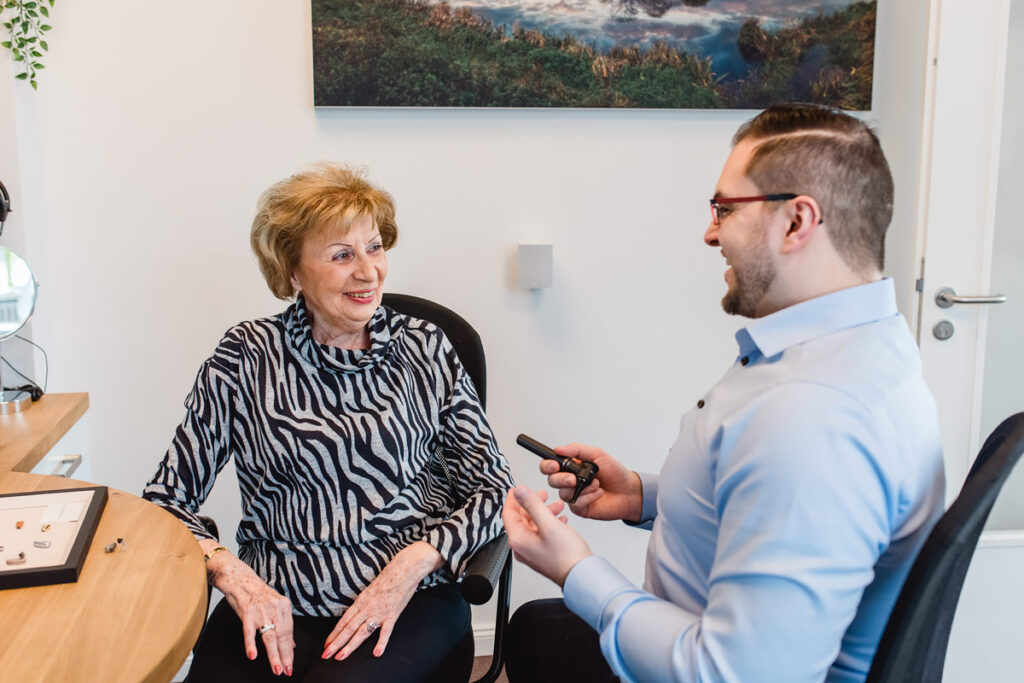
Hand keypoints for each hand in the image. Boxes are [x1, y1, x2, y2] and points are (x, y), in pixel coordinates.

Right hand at [203, 540, 294, 676]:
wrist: (240, 579)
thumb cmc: (256, 593)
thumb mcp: (274, 606)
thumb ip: (283, 624)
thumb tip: (292, 644)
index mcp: (284, 606)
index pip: (290, 632)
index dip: (290, 650)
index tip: (291, 664)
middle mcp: (275, 607)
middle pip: (282, 635)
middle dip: (285, 655)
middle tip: (287, 670)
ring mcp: (261, 610)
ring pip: (269, 636)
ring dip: (274, 655)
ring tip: (277, 668)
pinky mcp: (247, 612)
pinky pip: (249, 631)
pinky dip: (251, 644)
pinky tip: (253, 655)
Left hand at [321, 541, 442, 660]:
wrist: (404, 570)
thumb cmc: (389, 578)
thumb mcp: (371, 590)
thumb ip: (364, 603)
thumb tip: (357, 614)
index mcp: (360, 601)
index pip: (343, 621)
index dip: (334, 634)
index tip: (326, 644)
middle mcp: (367, 608)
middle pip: (348, 629)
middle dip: (336, 643)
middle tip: (325, 655)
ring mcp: (379, 612)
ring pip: (362, 632)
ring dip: (350, 646)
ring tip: (340, 657)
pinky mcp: (392, 614)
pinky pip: (386, 631)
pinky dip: (381, 643)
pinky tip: (376, 653)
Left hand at [502, 486, 591, 586]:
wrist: (581, 576)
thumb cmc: (566, 555)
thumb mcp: (548, 523)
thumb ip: (532, 505)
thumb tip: (519, 491)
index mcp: (518, 540)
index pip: (508, 514)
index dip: (513, 499)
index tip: (517, 489)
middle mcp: (522, 547)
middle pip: (521, 519)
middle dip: (532, 504)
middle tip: (542, 494)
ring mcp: (533, 552)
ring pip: (534, 526)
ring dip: (544, 512)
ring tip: (557, 505)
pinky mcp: (544, 555)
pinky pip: (542, 534)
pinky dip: (549, 523)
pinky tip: (561, 519)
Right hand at [543, 443, 642, 521]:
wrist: (629, 491)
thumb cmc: (615, 473)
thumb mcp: (597, 454)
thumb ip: (576, 449)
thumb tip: (558, 448)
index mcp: (571, 467)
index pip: (550, 466)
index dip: (547, 466)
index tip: (554, 465)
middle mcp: (569, 481)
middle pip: (551, 481)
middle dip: (561, 479)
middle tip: (574, 479)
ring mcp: (574, 495)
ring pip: (563, 493)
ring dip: (581, 488)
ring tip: (595, 483)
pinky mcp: (580, 508)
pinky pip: (576, 503)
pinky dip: (588, 497)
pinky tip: (598, 492)